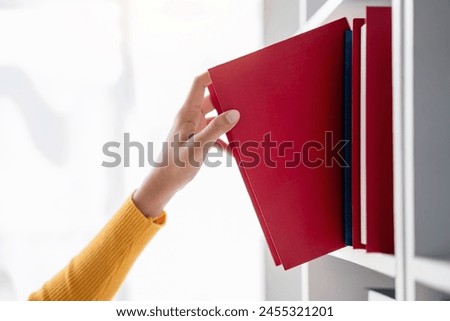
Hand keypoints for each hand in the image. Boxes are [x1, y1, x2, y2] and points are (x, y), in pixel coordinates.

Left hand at [133, 72, 239, 217]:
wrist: (164, 183)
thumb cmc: (175, 165)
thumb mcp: (198, 147)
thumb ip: (216, 130)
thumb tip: (234, 113)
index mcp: (187, 113)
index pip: (199, 84)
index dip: (213, 74)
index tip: (231, 73)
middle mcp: (190, 118)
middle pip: (211, 99)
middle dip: (227, 99)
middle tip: (245, 100)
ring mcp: (194, 129)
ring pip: (215, 118)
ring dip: (227, 122)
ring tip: (243, 125)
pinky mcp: (197, 140)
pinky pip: (214, 134)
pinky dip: (224, 140)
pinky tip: (233, 150)